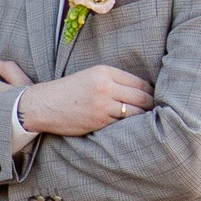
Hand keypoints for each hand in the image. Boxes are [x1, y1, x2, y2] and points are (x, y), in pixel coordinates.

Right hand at [13, 66, 153, 136]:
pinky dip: (128, 127)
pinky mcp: (98, 121)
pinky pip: (122, 124)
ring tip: (148, 122)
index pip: (139, 82)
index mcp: (104, 72)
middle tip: (157, 112)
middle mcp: (105, 86)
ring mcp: (102, 104)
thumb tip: (143, 90)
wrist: (44, 105)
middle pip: (141, 97)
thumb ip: (114, 80)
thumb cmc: (69, 91)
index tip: (155, 98)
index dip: (151, 92)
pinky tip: (132, 129)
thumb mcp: (91, 76)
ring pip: (134, 113)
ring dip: (142, 118)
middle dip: (151, 105)